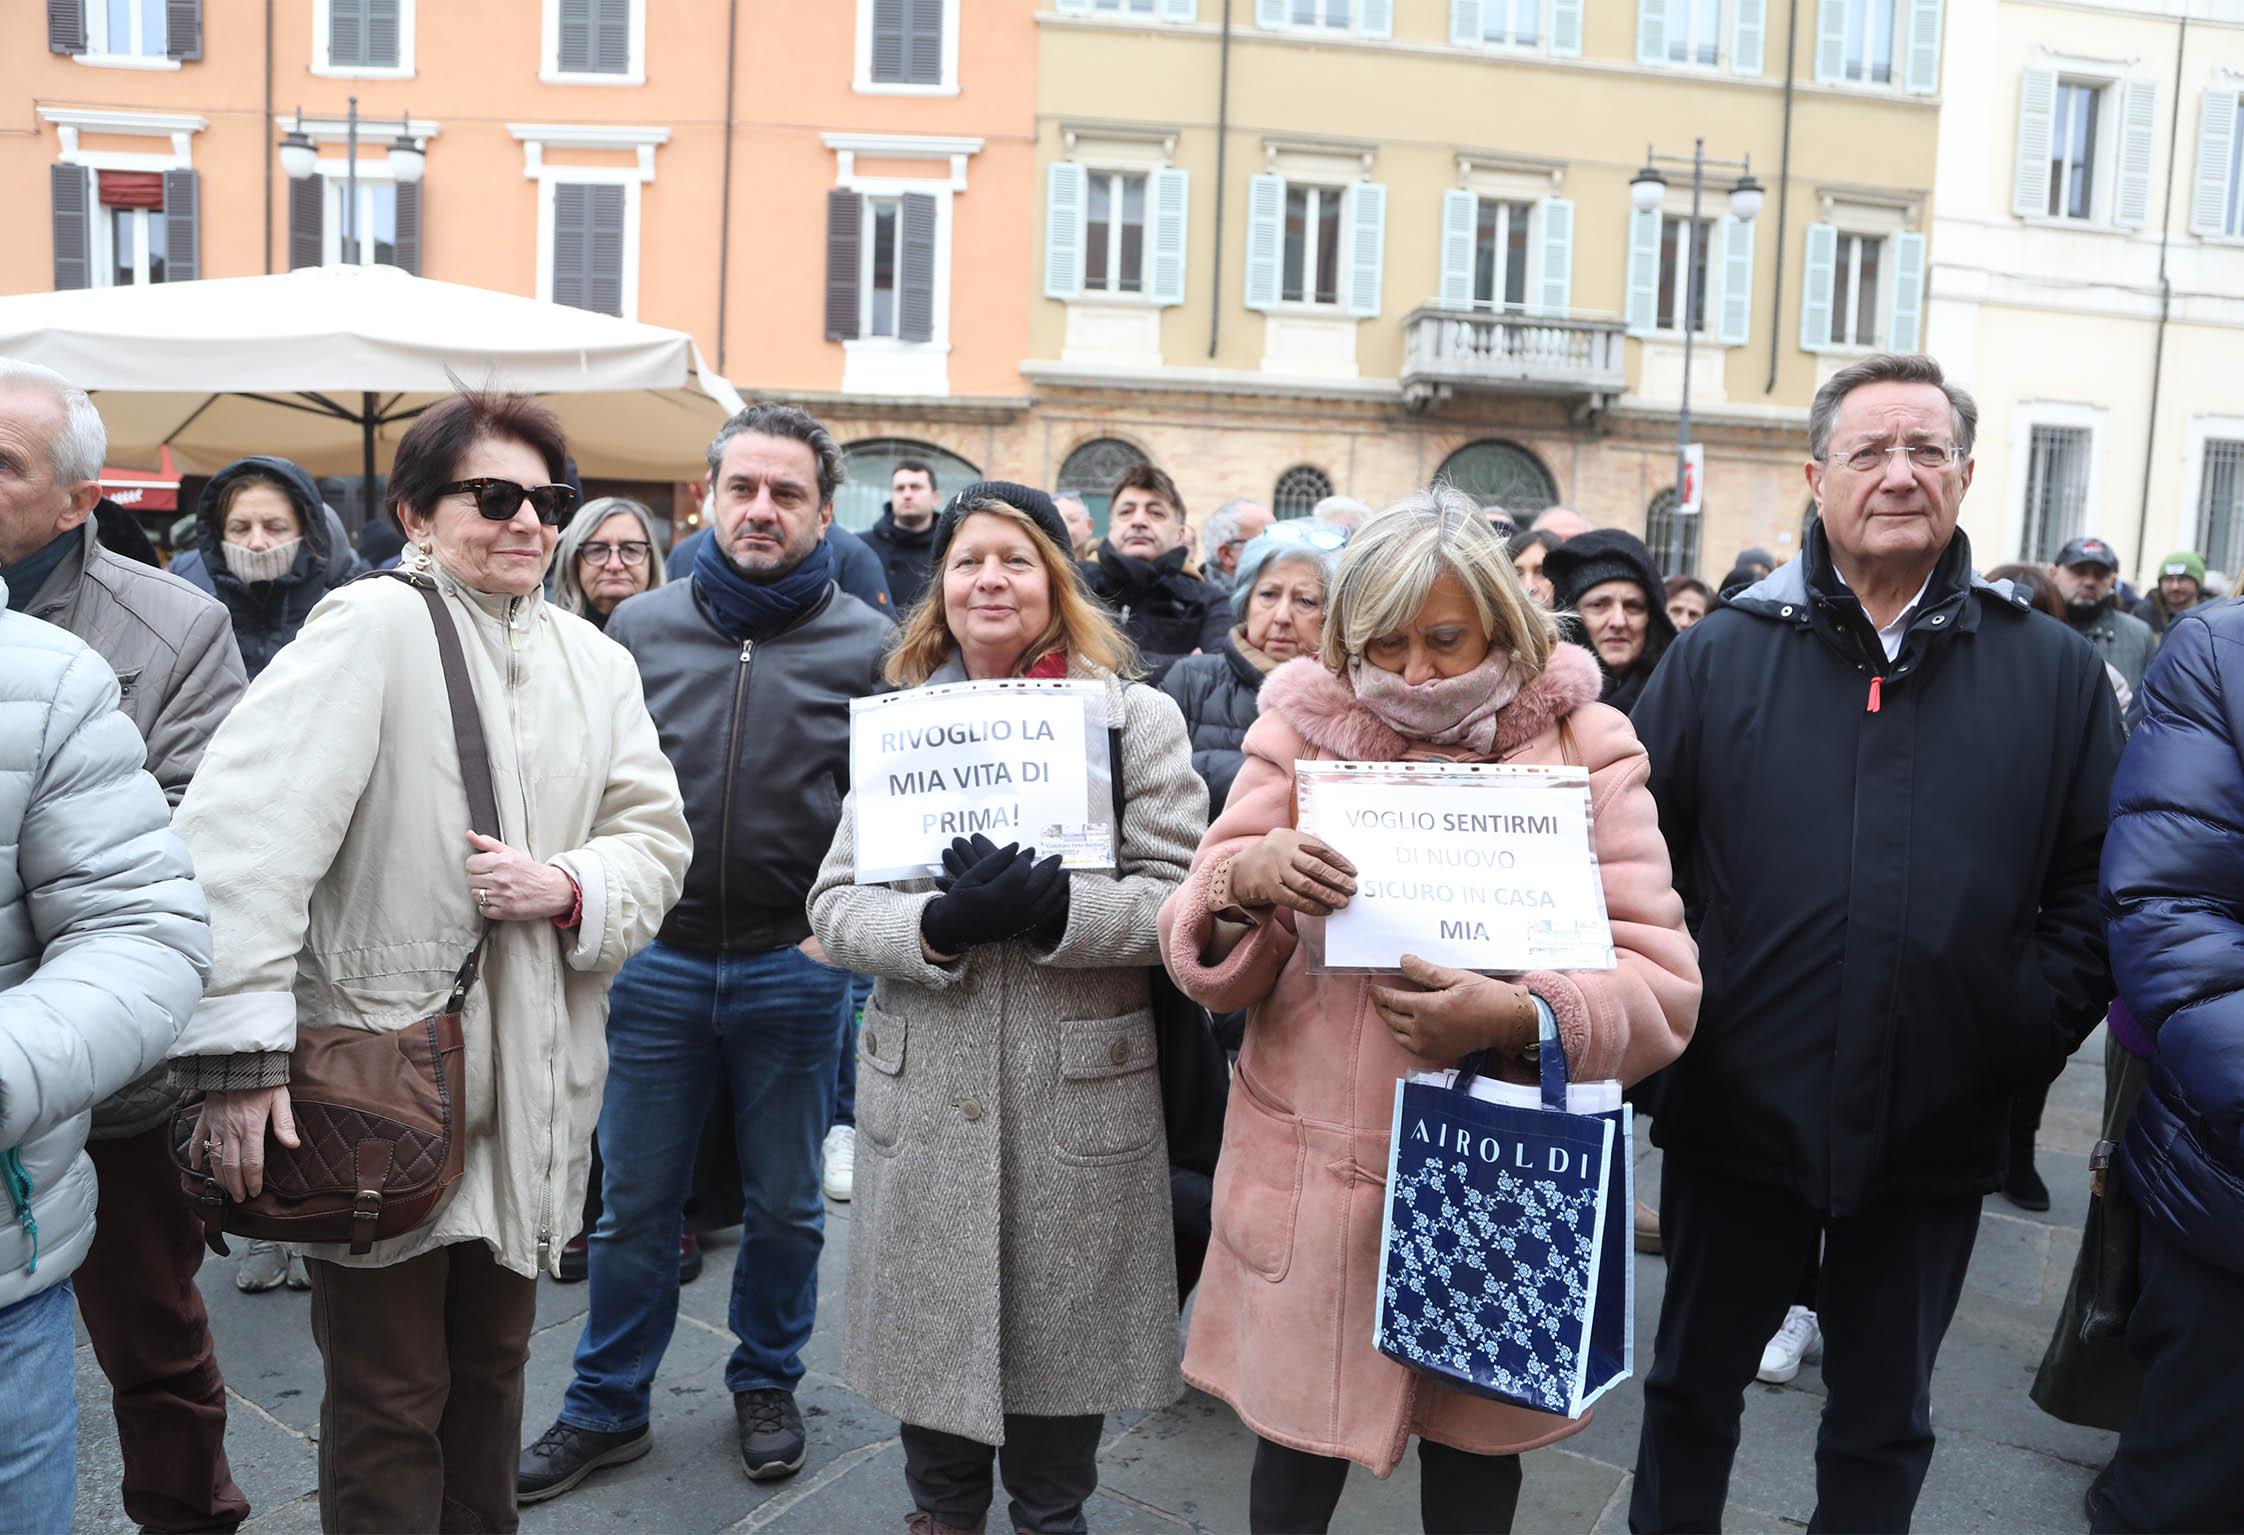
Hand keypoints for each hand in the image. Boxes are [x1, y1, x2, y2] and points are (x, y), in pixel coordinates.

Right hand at [188, 1085, 299, 1201]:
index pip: (251, 1162)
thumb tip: (293, 1145)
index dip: (252, 1180)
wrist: (237, 1061)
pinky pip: (197, 1139)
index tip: (254, 1192)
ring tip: (224, 1189)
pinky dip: (195, 1154)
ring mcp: (215, 1125)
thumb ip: (284, 1123)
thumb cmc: (262, 1081)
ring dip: (218, 1176)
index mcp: (251, 1127)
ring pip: (213, 1157)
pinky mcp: (205, 1117)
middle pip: (231, 1165)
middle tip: (239, 1199)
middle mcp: (231, 1130)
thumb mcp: (280, 1098)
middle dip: (234, 1185)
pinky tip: (196, 1165)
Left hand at [465, 832, 574, 921]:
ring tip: (497, 889)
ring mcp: (503, 897)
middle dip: (479, 878)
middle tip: (493, 878)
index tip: (485, 867)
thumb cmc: (531, 871)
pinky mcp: (505, 911)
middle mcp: (501, 879)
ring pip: (475, 894)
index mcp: (501, 862)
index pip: (470, 864)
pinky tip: (498, 900)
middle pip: (471, 880)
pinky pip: (483, 909)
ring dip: (483, 892)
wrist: (552, 889)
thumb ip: (487, 843)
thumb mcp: (511, 852)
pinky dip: (487, 906)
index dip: (476, 865)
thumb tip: (469, 835)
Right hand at [921, 841, 1067, 954]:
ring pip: (1045, 901)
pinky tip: (1062, 897)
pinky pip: (1043, 918)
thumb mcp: (971, 876)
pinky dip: (1055, 908)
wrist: (954, 928)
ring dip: (1057, 886)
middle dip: (1049, 869)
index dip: (1026, 859)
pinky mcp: (1020, 930)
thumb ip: (995, 860)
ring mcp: (1017, 921)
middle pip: (1038, 884)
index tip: (1029, 851)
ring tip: (1065, 873)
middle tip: (1058, 857)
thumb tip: (1017, 846)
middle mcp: (1011, 908)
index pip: (1020, 870)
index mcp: (997, 892)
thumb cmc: (960, 899)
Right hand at [1226, 828, 1357, 916]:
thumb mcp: (1285, 845)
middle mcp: (1281, 851)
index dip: (1339, 861)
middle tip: (1352, 889)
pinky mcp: (1269, 889)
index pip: (1320, 848)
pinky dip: (1312, 906)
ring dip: (1328, 895)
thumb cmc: (1271, 859)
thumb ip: (1307, 850)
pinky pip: (1295, 900)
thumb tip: (1340, 868)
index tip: (1353, 872)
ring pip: (1307, 885)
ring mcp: (1274, 870)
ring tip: (1343, 902)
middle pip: (1315, 866)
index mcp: (1289, 837)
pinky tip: (1325, 909)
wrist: (1238, 872)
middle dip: (1337, 879)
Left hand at [1368, 955, 1537, 1063]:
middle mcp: (1424, 1030)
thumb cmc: (1484, 996)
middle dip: (1381, 1005)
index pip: (1392, 1000)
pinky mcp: (1435, 1053)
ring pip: (1396, 1033)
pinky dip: (1400, 1034)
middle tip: (1377, 995)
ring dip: (1388, 1020)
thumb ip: (1426, 971)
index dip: (1379, 993)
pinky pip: (1408, 1045)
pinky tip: (1402, 1025)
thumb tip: (1403, 961)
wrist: (1505, 1022)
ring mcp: (1429, 1044)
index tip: (1373, 987)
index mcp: (1428, 1008)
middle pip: (1390, 1017)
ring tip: (1386, 1008)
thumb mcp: (1455, 977)